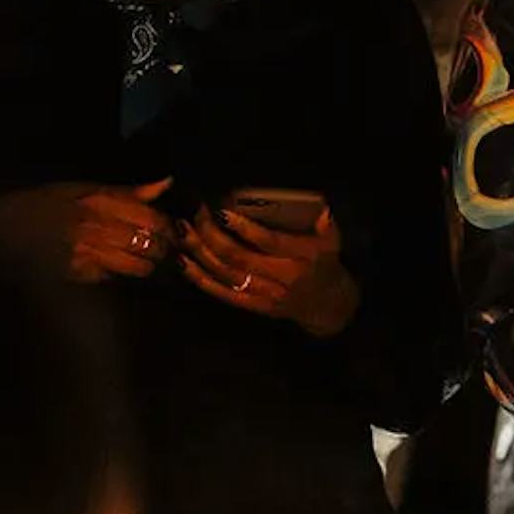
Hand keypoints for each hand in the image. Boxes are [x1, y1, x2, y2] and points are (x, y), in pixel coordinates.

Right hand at [0, 180, 175, 284]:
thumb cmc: (41, 204)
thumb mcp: (81, 189)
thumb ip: (127, 191)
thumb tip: (167, 182)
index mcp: (100, 201)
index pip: (154, 219)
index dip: (171, 228)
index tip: (174, 230)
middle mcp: (97, 227)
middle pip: (152, 245)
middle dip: (165, 249)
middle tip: (165, 249)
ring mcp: (88, 253)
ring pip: (139, 267)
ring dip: (147, 265)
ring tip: (143, 260)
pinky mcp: (77, 274)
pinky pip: (113, 277)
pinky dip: (120, 273)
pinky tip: (114, 266)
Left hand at [180, 200, 358, 336]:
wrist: (328, 305)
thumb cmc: (325, 264)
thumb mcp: (332, 241)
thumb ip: (325, 223)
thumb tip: (320, 207)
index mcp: (302, 258)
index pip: (269, 242)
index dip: (244, 228)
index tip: (221, 211)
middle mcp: (282, 278)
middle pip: (239, 257)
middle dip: (211, 235)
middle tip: (194, 215)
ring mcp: (265, 295)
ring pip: (225, 273)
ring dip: (200, 252)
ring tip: (182, 231)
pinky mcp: (253, 306)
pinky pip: (221, 292)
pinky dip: (199, 278)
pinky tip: (182, 262)